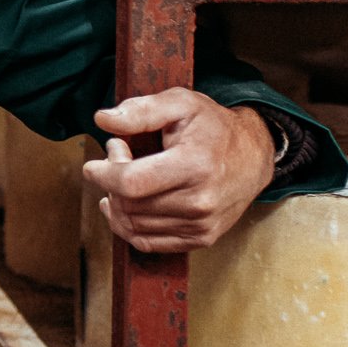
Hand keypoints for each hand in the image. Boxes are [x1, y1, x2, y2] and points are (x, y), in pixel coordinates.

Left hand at [84, 90, 274, 254]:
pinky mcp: (201, 238)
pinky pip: (147, 242)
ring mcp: (202, 224)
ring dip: (118, 202)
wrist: (254, 156)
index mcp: (194, 165)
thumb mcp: (181, 104)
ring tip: (126, 176)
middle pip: (129, 205)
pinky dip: (127, 225)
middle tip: (116, 157)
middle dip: (110, 182)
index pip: (131, 183)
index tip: (93, 165)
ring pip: (133, 225)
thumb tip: (102, 120)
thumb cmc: (214, 128)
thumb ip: (141, 110)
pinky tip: (125, 204)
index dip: (103, 174)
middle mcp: (200, 201)